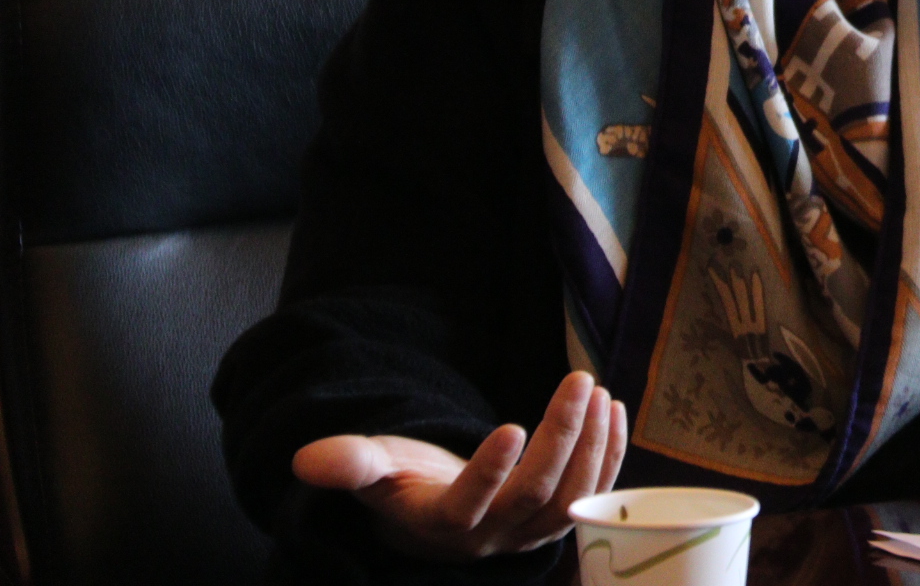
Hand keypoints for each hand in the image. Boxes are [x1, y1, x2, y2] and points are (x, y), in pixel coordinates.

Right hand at [292, 371, 628, 560]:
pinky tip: (614, 410)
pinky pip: (594, 492)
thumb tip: (306, 460)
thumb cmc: (402, 485)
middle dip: (561, 438)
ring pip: (573, 497)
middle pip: (535, 494)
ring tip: (598, 392)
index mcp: (444, 524)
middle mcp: (494, 535)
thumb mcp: (374, 470)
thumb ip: (349, 464)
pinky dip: (609, 454)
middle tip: (579, 383)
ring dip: (593, 444)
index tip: (509, 424)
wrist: (435, 519)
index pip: (470, 505)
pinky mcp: (558, 520)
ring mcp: (531, 533)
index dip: (490, 471)